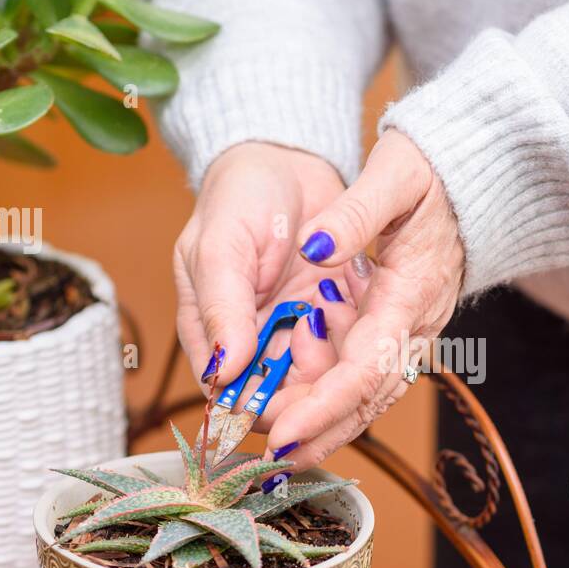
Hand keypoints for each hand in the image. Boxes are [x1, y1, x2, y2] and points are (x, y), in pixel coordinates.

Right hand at [174, 141, 351, 386]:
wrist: (286, 158)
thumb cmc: (238, 197)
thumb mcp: (220, 247)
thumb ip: (220, 308)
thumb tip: (223, 371)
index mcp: (213, 335)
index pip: (232, 398)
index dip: (261, 410)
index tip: (290, 394)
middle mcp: (255, 344)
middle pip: (282, 399)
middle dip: (309, 388)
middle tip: (321, 341)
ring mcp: (296, 333)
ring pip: (320, 380)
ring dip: (334, 359)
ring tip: (329, 302)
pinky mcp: (333, 318)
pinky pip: (349, 348)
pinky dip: (355, 334)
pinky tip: (349, 293)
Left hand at [262, 130, 464, 467]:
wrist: (478, 174)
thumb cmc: (435, 170)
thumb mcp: (395, 176)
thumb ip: (354, 216)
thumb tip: (314, 249)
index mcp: (410, 294)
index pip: (365, 368)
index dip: (322, 405)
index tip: (281, 431)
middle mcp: (415, 324)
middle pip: (367, 397)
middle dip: (320, 432)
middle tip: (271, 460)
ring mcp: (410, 330)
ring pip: (366, 392)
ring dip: (323, 421)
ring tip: (275, 440)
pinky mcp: (400, 327)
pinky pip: (365, 372)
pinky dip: (330, 394)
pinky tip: (294, 401)